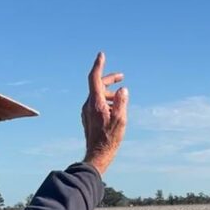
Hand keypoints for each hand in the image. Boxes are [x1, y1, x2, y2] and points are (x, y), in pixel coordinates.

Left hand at [81, 52, 127, 175]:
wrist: (97, 155)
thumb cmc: (109, 139)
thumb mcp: (120, 120)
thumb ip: (121, 102)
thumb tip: (123, 90)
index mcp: (95, 103)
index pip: (95, 78)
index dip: (99, 65)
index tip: (101, 55)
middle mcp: (88, 105)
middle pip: (97, 85)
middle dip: (109, 79)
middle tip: (121, 76)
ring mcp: (86, 111)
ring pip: (97, 95)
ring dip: (109, 92)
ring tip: (121, 97)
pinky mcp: (88, 117)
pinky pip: (96, 103)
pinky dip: (105, 101)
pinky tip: (114, 108)